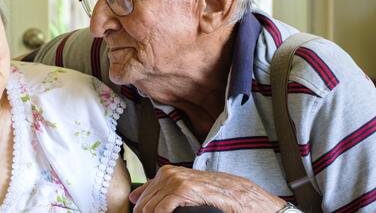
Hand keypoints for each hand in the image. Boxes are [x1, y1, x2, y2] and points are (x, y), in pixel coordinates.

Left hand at [129, 166, 284, 212]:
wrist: (245, 198)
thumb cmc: (219, 196)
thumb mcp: (188, 191)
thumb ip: (162, 191)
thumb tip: (136, 198)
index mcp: (167, 173)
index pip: (141, 196)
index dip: (141, 211)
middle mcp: (169, 173)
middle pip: (142, 204)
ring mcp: (176, 179)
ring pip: (149, 207)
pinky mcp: (184, 189)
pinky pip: (160, 208)